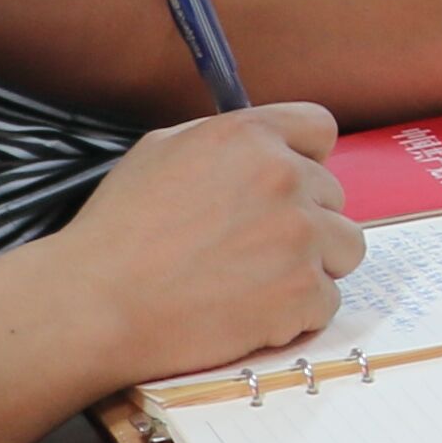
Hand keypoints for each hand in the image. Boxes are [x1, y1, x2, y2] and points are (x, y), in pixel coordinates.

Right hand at [56, 103, 359, 382]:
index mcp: (250, 137)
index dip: (306, 159)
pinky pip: (327, 300)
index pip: (320, 129)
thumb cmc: (117, 233)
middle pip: (334, 196)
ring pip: (345, 247)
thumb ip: (225, 141)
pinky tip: (250, 312)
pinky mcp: (303, 292)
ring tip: (256, 282)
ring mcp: (299, 237)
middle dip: (302, 220)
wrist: (96, 305)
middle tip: (250, 249)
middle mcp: (285, 178)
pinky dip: (296, 313)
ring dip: (312, 265)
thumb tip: (267, 145)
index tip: (288, 186)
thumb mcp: (160, 152)